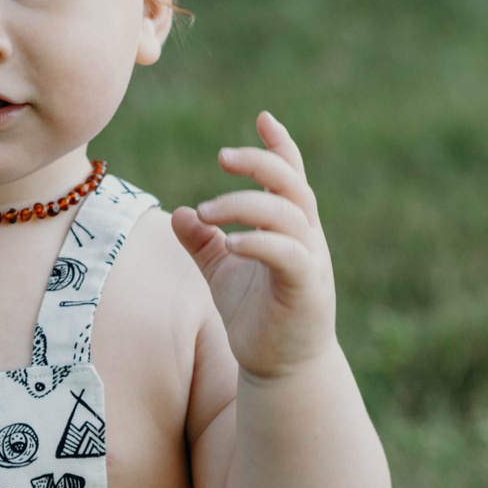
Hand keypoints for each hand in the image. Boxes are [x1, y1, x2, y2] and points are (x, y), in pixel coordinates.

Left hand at [170, 111, 338, 381]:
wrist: (282, 370)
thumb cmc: (256, 317)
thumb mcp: (222, 272)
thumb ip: (203, 241)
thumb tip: (177, 213)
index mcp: (291, 227)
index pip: (291, 176)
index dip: (280, 146)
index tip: (263, 117)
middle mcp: (307, 238)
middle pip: (292, 185)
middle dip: (260, 164)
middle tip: (221, 156)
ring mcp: (311, 262)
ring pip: (288, 215)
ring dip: (246, 205)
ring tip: (206, 211)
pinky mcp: (306, 290)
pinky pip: (288, 255)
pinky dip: (261, 243)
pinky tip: (230, 243)